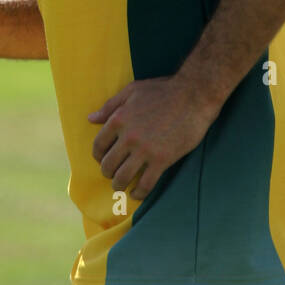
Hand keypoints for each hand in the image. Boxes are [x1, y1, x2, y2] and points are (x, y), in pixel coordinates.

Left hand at [88, 76, 219, 199]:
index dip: (98, 156)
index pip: (98, 146)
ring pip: (123, 178)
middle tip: (113, 174)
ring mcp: (145, 150)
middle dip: (108, 173)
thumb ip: (110, 106)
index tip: (103, 160)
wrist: (194, 95)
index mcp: (118, 119)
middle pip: (108, 165)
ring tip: (122, 186)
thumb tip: (91, 119)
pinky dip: (138, 193)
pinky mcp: (162, 160)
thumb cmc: (164, 90)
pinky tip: (137, 194)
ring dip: (119, 185)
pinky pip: (145, 184)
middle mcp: (128, 137)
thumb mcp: (132, 91)